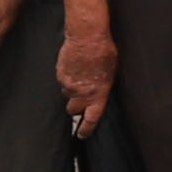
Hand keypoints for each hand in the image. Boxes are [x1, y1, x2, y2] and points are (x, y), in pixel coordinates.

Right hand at [58, 10, 114, 133]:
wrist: (87, 36)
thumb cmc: (104, 51)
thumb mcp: (111, 72)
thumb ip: (104, 86)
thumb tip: (101, 91)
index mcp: (98, 94)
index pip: (91, 119)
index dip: (86, 129)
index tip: (82, 134)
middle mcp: (82, 93)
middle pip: (73, 110)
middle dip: (76, 107)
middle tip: (80, 99)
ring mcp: (68, 84)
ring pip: (67, 94)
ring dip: (72, 89)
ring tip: (79, 76)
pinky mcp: (60, 75)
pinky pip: (62, 81)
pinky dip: (67, 77)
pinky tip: (74, 66)